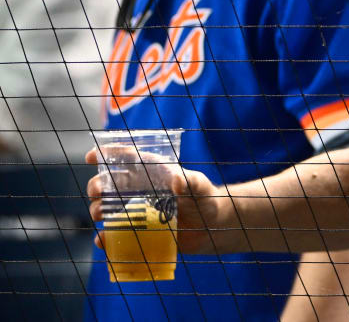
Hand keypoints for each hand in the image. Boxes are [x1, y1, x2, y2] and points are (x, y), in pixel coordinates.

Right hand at [87, 148, 227, 254]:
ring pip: (107, 209)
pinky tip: (103, 240)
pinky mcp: (138, 232)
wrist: (212, 228)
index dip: (108, 154)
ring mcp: (136, 212)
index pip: (127, 159)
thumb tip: (177, 180)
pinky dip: (106, 237)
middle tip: (96, 192)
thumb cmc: (206, 200)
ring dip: (97, 210)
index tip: (90, 156)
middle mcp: (139, 190)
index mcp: (152, 173)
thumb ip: (192, 183)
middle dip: (96, 186)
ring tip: (99, 215)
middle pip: (109, 185)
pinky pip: (116, 234)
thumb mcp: (201, 188)